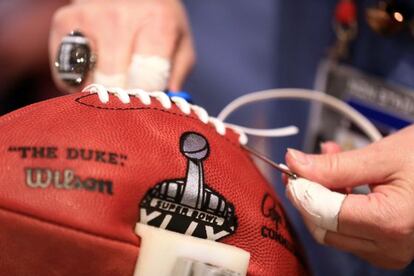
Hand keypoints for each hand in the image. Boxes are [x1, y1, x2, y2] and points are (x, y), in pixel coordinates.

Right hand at [49, 0, 194, 91]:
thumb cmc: (157, 22)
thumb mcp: (179, 42)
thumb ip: (176, 72)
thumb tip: (168, 101)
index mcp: (157, 20)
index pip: (147, 76)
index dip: (146, 98)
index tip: (146, 105)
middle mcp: (120, 16)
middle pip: (116, 82)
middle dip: (124, 98)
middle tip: (129, 96)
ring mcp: (88, 17)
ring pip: (90, 80)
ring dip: (102, 90)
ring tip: (114, 80)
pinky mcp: (63, 22)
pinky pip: (66, 75)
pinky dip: (80, 83)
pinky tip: (94, 71)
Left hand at [285, 126, 413, 268]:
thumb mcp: (383, 156)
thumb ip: (334, 165)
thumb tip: (294, 163)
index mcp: (391, 222)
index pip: (324, 213)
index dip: (302, 190)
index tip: (291, 168)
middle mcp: (389, 247)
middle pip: (323, 226)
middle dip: (309, 194)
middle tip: (303, 164)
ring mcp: (388, 251)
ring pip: (331, 229)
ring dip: (322, 195)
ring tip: (329, 161)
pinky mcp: (385, 247)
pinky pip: (346, 229)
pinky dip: (336, 204)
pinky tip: (340, 178)